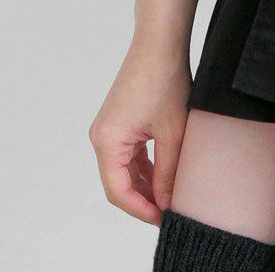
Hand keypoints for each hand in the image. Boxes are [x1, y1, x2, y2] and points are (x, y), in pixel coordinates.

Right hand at [90, 42, 190, 224]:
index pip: (118, 192)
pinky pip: (130, 160)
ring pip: (125, 175)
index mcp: (108, 142)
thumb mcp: (172, 136)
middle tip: (169, 216)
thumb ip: (168, 174)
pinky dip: (146, 173)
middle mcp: (102, 139)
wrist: (159, 46)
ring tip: (170, 201)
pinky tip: (165, 182)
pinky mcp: (121, 128)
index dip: (140, 212)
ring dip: (146, 189)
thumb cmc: (163, 82)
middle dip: (143, 203)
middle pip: (118, 186)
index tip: (162, 222)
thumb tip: (166, 204)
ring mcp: (110, 133)